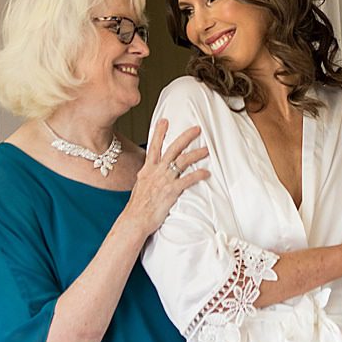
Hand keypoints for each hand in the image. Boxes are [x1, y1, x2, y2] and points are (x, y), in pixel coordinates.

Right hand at [122, 119, 209, 234]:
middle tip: (197, 128)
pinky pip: (188, 179)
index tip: (164, 120)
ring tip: (207, 150)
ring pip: (183, 161)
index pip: (153, 147)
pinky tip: (206, 173)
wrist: (134, 220)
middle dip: (186, 137)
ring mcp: (164, 180)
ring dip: (196, 154)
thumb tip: (151, 171)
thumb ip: (148, 176)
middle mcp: (156, 172)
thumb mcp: (140, 186)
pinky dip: (198, 174)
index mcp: (147, 169)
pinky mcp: (171, 191)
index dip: (159, 133)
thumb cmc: (137, 207)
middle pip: (172, 149)